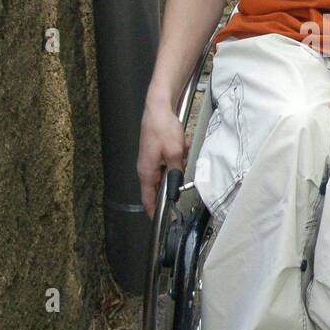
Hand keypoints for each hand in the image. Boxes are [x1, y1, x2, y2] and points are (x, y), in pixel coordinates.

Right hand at [137, 97, 187, 218]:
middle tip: (183, 164)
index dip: (154, 212)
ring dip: (179, 162)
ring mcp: (151, 160)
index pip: (148, 200)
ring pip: (170, 171)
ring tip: (182, 148)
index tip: (160, 222)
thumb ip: (176, 173)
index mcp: (146, 172)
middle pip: (162, 185)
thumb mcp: (174, 153)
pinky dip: (178, 153)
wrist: (158, 107)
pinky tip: (181, 143)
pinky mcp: (157, 152)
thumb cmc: (162, 128)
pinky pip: (171, 160)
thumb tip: (176, 188)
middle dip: (176, 177)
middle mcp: (146, 168)